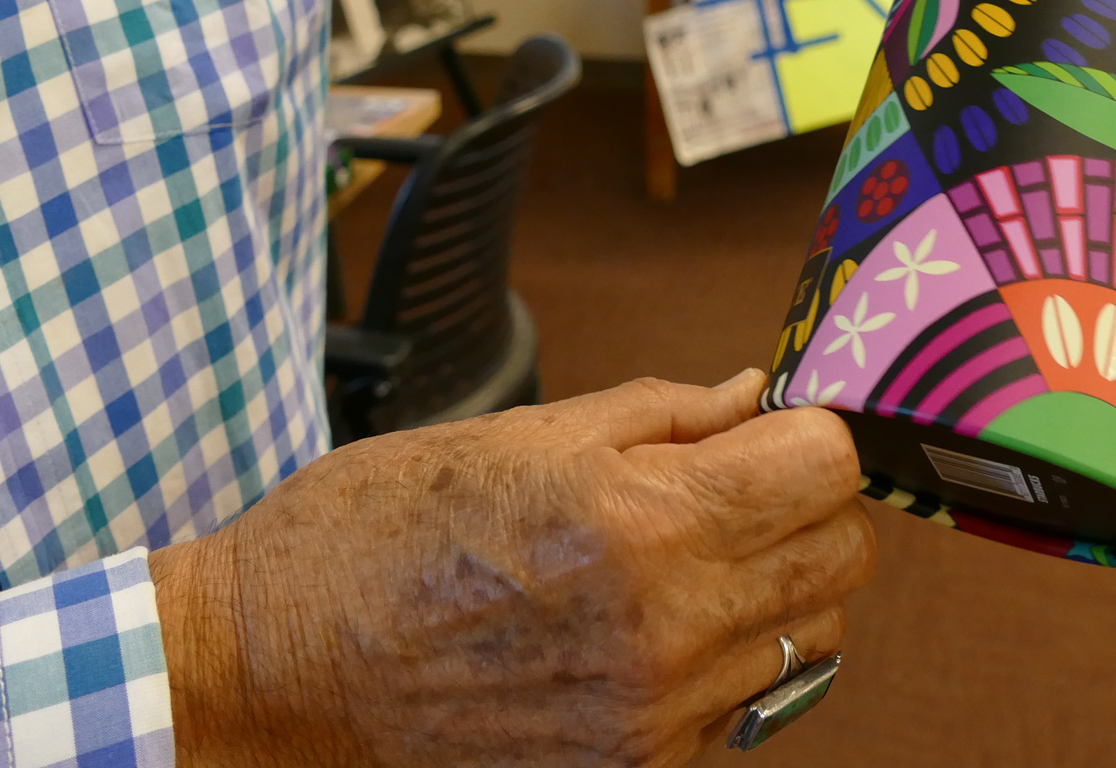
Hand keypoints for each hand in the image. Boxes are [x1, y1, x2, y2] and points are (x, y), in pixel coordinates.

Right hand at [150, 370, 873, 766]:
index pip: (826, 469)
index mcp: (643, 524)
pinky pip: (745, 706)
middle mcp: (669, 632)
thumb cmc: (377, 533)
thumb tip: (754, 397)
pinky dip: (726, 659)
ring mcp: (655, 718)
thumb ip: (661, 415)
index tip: (770, 428)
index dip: (805, 432)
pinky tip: (651, 626)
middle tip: (734, 483)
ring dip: (773, 586)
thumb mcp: (521, 435)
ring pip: (809, 638)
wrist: (272, 671)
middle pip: (843, 557)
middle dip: (804, 504)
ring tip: (688, 557)